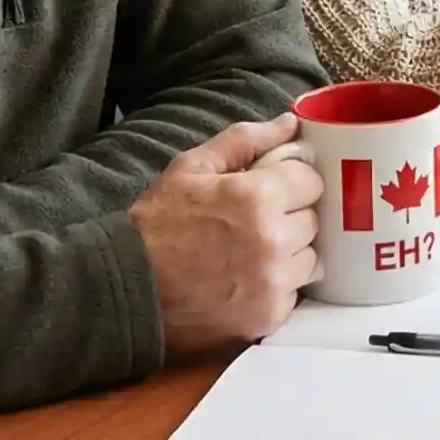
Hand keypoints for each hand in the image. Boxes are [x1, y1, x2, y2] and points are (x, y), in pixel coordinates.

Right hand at [129, 115, 322, 357]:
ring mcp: (273, 284)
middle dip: (290, 216)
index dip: (290, 182)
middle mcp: (274, 241)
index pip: (311, 180)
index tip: (271, 189)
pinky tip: (246, 280)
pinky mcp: (268, 317)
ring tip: (252, 252)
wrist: (126, 290)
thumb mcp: (191, 168)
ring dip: (289, 253)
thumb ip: (245, 140)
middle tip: (256, 221)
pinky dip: (276, 286)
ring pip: (309, 258)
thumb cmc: (156, 225)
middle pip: (313, 220)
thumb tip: (290, 123)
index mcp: (258, 198)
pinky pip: (293, 293)